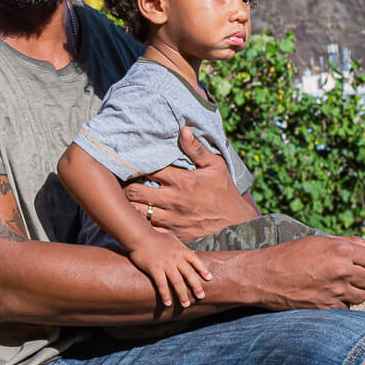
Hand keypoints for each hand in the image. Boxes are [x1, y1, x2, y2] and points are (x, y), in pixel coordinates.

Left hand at [126, 127, 255, 239]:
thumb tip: (183, 129)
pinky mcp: (173, 234)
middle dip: (127, 186)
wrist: (238, 226)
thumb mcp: (216, 167)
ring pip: (137, 212)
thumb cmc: (225, 193)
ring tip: (130, 198)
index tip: (132, 163)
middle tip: (126, 182)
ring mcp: (172, 219)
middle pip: (134, 191)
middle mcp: (174, 200)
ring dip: (131, 204)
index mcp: (182, 181)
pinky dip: (141, 222)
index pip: (147, 169)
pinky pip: (148, 229)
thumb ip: (197, 149)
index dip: (136, 166)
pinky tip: (140, 216)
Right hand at [126, 231, 211, 308]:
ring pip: (177, 282)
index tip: (208, 278)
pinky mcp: (155, 269)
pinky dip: (165, 295)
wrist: (139, 235)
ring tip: (185, 304)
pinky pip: (162, 285)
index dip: (202, 269)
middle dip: (196, 287)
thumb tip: (184, 249)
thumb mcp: (170, 237)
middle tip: (201, 296)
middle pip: (189, 274)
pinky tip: (168, 303)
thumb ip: (178, 245)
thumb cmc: (153, 236)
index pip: (195, 260)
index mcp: (181, 250)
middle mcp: (176, 258)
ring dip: (182, 295)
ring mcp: (166, 264)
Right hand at [250, 234, 364, 309]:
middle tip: (338, 273)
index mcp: (340, 250)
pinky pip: (347, 308)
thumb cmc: (288, 255)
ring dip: (350, 291)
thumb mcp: (317, 241)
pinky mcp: (328, 308)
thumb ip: (351, 243)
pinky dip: (338, 303)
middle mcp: (341, 270)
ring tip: (330, 285)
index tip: (353, 262)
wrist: (262, 276)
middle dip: (358, 277)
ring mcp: (335, 291)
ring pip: (361, 295)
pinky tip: (323, 295)